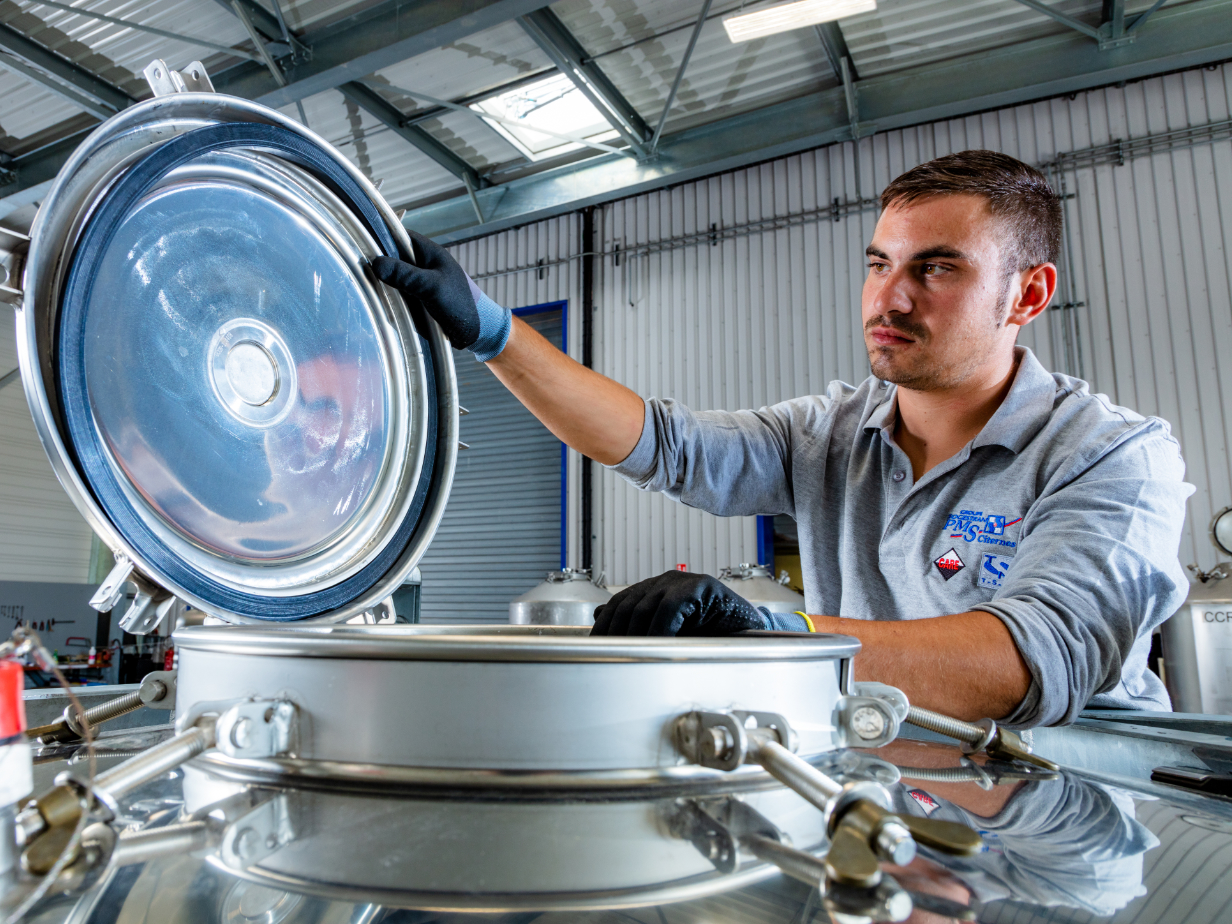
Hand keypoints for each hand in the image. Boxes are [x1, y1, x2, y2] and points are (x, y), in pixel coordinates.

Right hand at [371, 230, 511, 361]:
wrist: (476, 331)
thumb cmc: (461, 305)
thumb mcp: (431, 287)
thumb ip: (406, 275)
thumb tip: (375, 263)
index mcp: (428, 252)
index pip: (397, 235)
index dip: (378, 237)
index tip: (357, 243)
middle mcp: (422, 263)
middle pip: (392, 256)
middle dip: (377, 262)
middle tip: (354, 268)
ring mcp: (420, 280)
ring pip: (393, 275)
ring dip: (381, 280)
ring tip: (361, 284)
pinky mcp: (418, 297)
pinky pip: (398, 291)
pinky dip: (389, 294)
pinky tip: (376, 300)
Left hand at [590, 570, 809, 635]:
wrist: (755, 634)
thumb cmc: (713, 636)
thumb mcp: (672, 633)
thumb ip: (640, 625)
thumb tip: (600, 619)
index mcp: (656, 590)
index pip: (619, 604)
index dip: (604, 626)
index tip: (594, 648)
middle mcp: (666, 581)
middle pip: (628, 606)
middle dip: (614, 633)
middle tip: (607, 657)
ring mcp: (684, 581)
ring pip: (645, 607)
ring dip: (634, 636)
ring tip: (629, 657)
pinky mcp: (701, 587)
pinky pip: (670, 609)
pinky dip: (660, 631)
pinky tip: (657, 647)